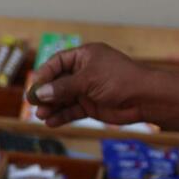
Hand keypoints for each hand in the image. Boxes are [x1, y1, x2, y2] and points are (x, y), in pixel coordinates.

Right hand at [26, 43, 154, 127]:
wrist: (144, 98)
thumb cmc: (120, 80)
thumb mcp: (88, 79)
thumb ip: (63, 87)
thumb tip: (40, 93)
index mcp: (85, 56)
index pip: (58, 62)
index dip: (45, 73)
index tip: (35, 86)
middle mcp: (84, 72)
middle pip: (57, 82)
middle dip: (46, 94)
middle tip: (34, 104)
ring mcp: (87, 90)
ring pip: (63, 98)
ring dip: (51, 107)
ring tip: (41, 116)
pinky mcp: (90, 106)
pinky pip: (71, 111)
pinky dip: (61, 116)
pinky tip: (51, 122)